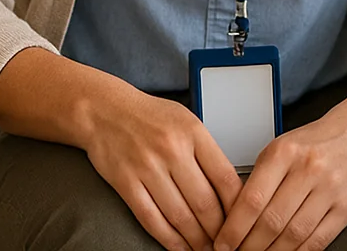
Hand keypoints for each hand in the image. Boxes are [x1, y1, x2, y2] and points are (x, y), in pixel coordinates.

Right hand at [83, 88, 243, 250]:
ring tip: (205, 250)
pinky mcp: (126, 182)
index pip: (225, 178)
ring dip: (196, 240)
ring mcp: (148, 167)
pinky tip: (179, 247)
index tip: (242, 222)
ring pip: (180, 216)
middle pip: (204, 202)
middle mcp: (172, 149)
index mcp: (193, 132)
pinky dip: (168, 239)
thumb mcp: (187, 121)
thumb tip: (230, 190)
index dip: (237, 207)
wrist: (104, 110)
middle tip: (226, 244)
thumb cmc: (149, 116)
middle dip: (218, 231)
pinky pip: (151, 218)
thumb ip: (207, 151)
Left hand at [214, 111, 346, 250]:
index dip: (234, 228)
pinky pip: (319, 239)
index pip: (252, 199)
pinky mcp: (346, 206)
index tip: (222, 244)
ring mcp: (329, 189)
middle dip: (249, 246)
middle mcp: (307, 169)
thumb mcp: (281, 148)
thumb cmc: (315, 142)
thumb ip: (259, 178)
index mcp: (284, 152)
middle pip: (271, 221)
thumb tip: (233, 215)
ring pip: (294, 234)